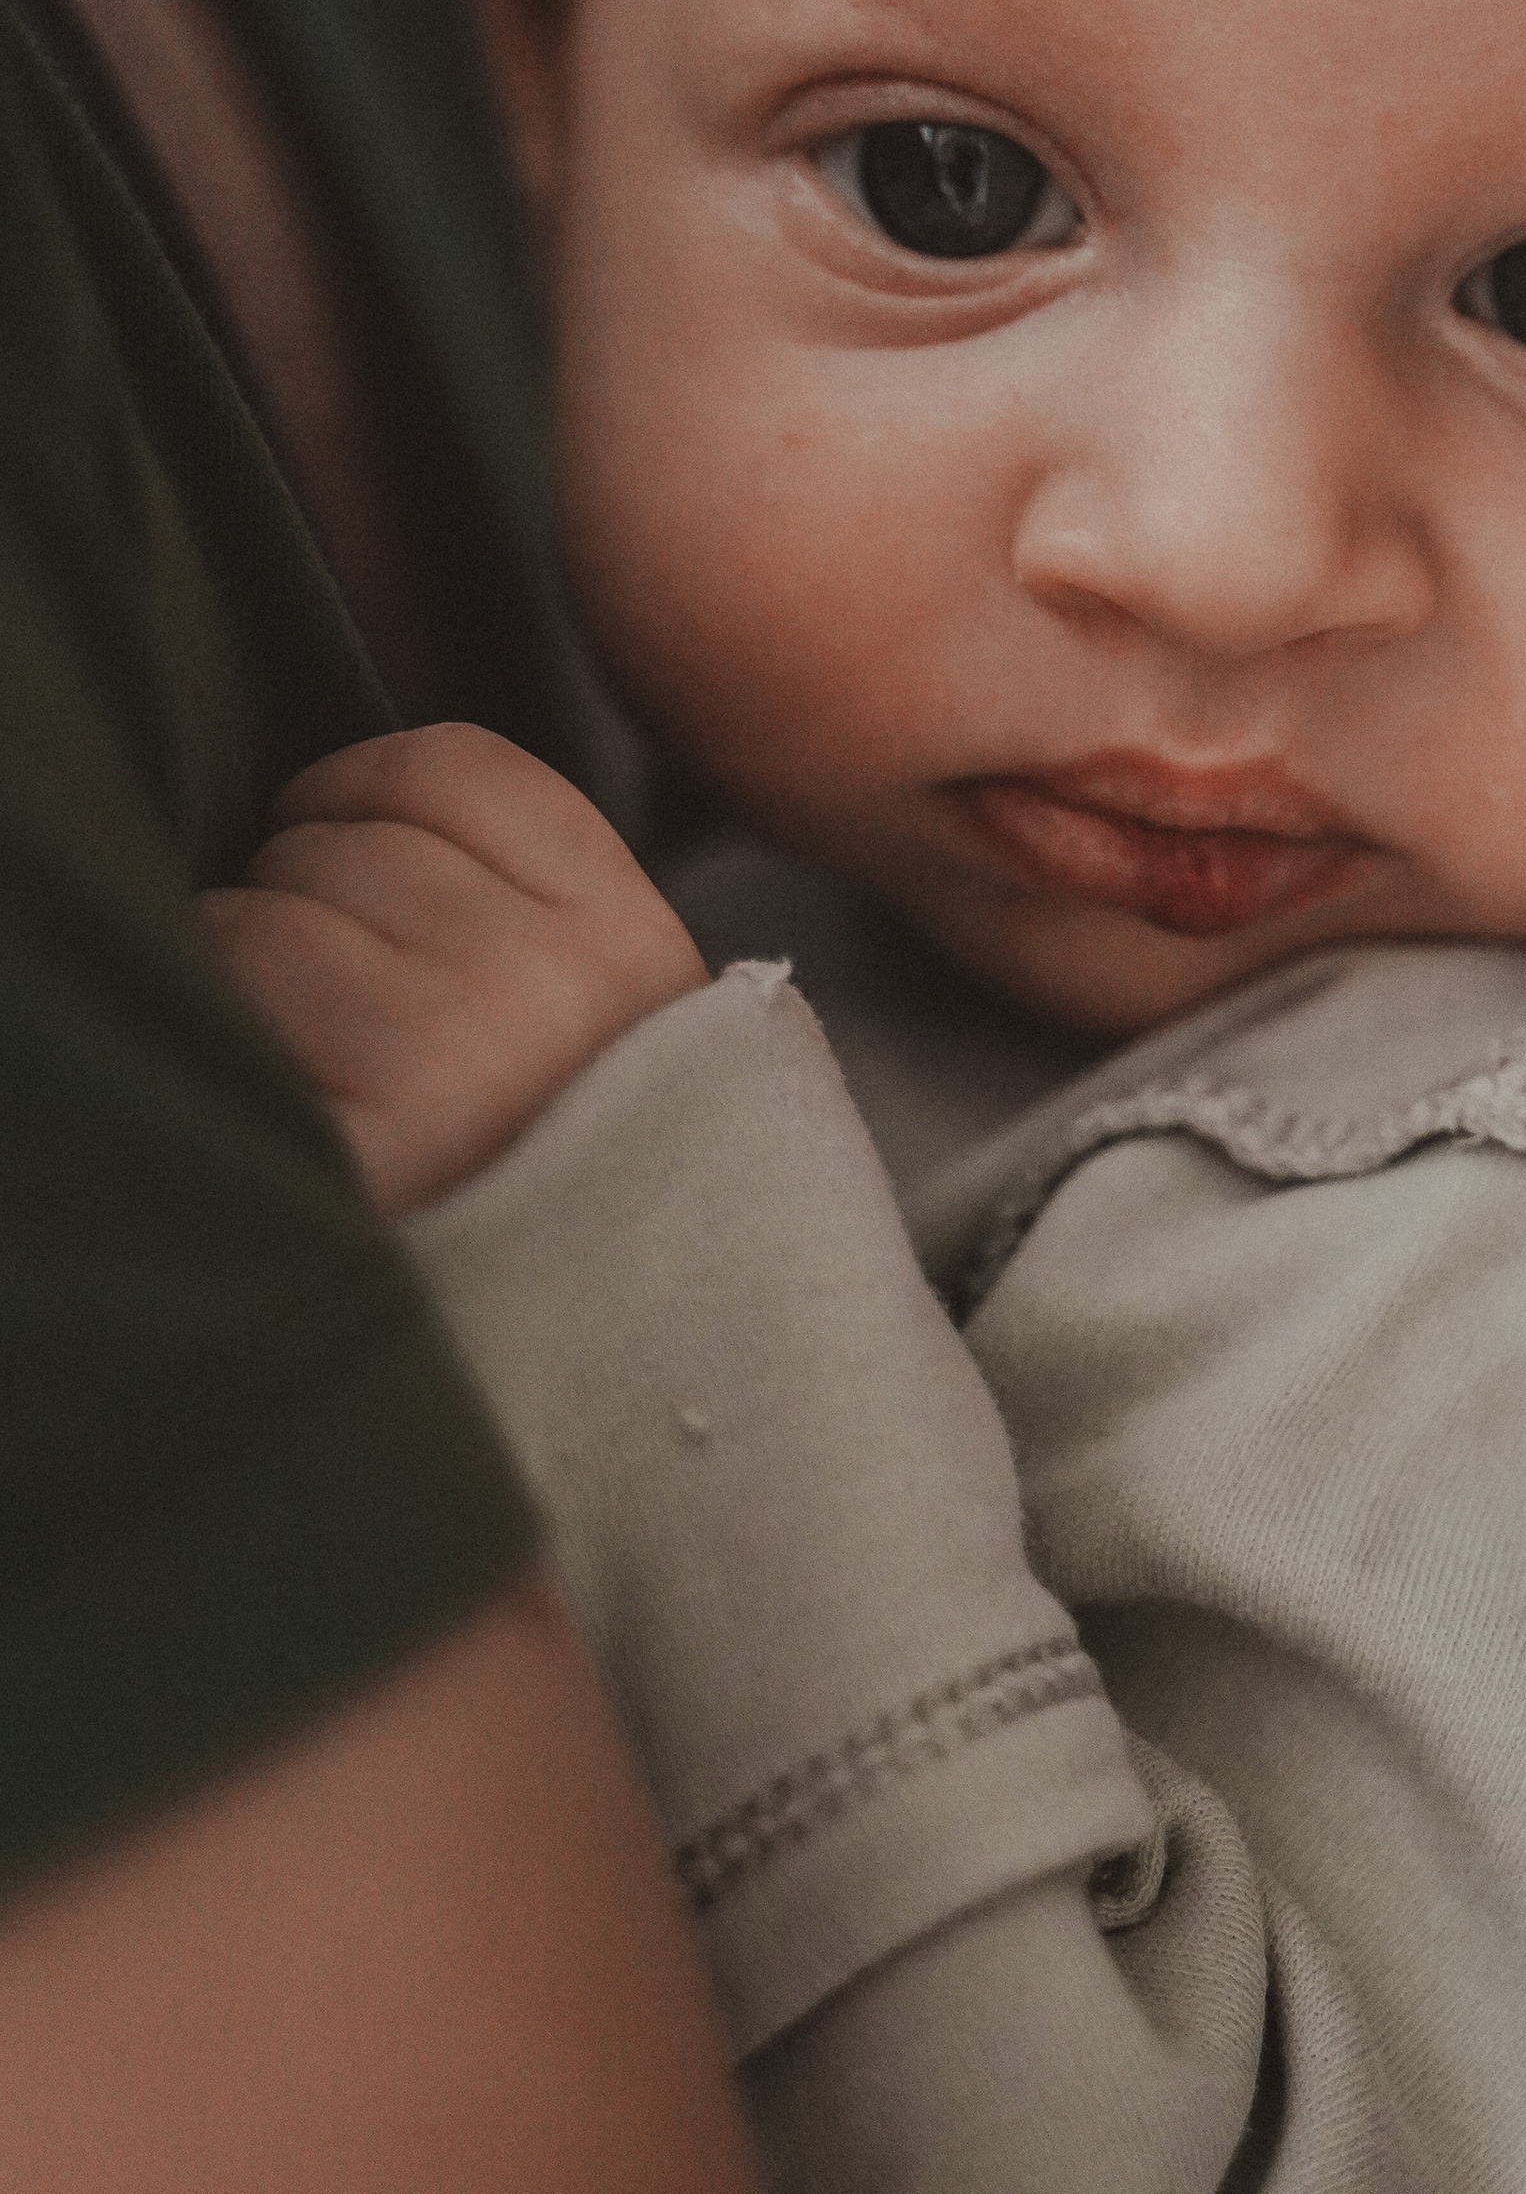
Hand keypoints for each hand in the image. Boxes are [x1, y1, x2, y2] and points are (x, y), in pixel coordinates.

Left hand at [200, 724, 703, 1212]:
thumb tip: (347, 805)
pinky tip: (286, 1133)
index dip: (367, 804)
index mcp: (635, 949)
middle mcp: (554, 982)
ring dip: (250, 983)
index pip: (454, 768)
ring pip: (266, 911)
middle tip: (345, 1036)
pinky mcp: (358, 1135)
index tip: (351, 877)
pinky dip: (223, 1046)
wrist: (613, 1425)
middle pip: (341, 840)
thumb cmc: (584, 1224)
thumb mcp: (620, 1049)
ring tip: (320, 1093)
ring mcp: (455, 1054)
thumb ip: (531, 920)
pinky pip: (228, 990)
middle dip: (307, 913)